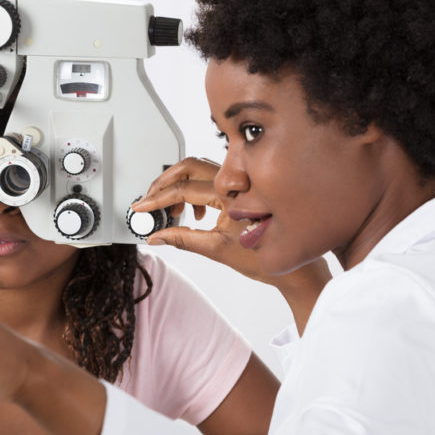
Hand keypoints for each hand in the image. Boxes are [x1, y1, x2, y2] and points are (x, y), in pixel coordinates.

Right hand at [133, 157, 331, 288]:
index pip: (183, 189)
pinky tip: (193, 212)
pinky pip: (210, 179)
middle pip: (188, 167)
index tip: (141, 208)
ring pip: (198, 170)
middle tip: (148, 200)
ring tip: (169, 210)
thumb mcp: (216, 250)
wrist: (293, 268)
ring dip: (177, 185)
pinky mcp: (240, 189)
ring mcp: (239, 184)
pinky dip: (193, 191)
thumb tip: (157, 236)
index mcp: (229, 196)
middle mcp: (235, 183)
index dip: (157, 200)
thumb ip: (182, 239)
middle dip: (163, 182)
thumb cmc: (264, 257)